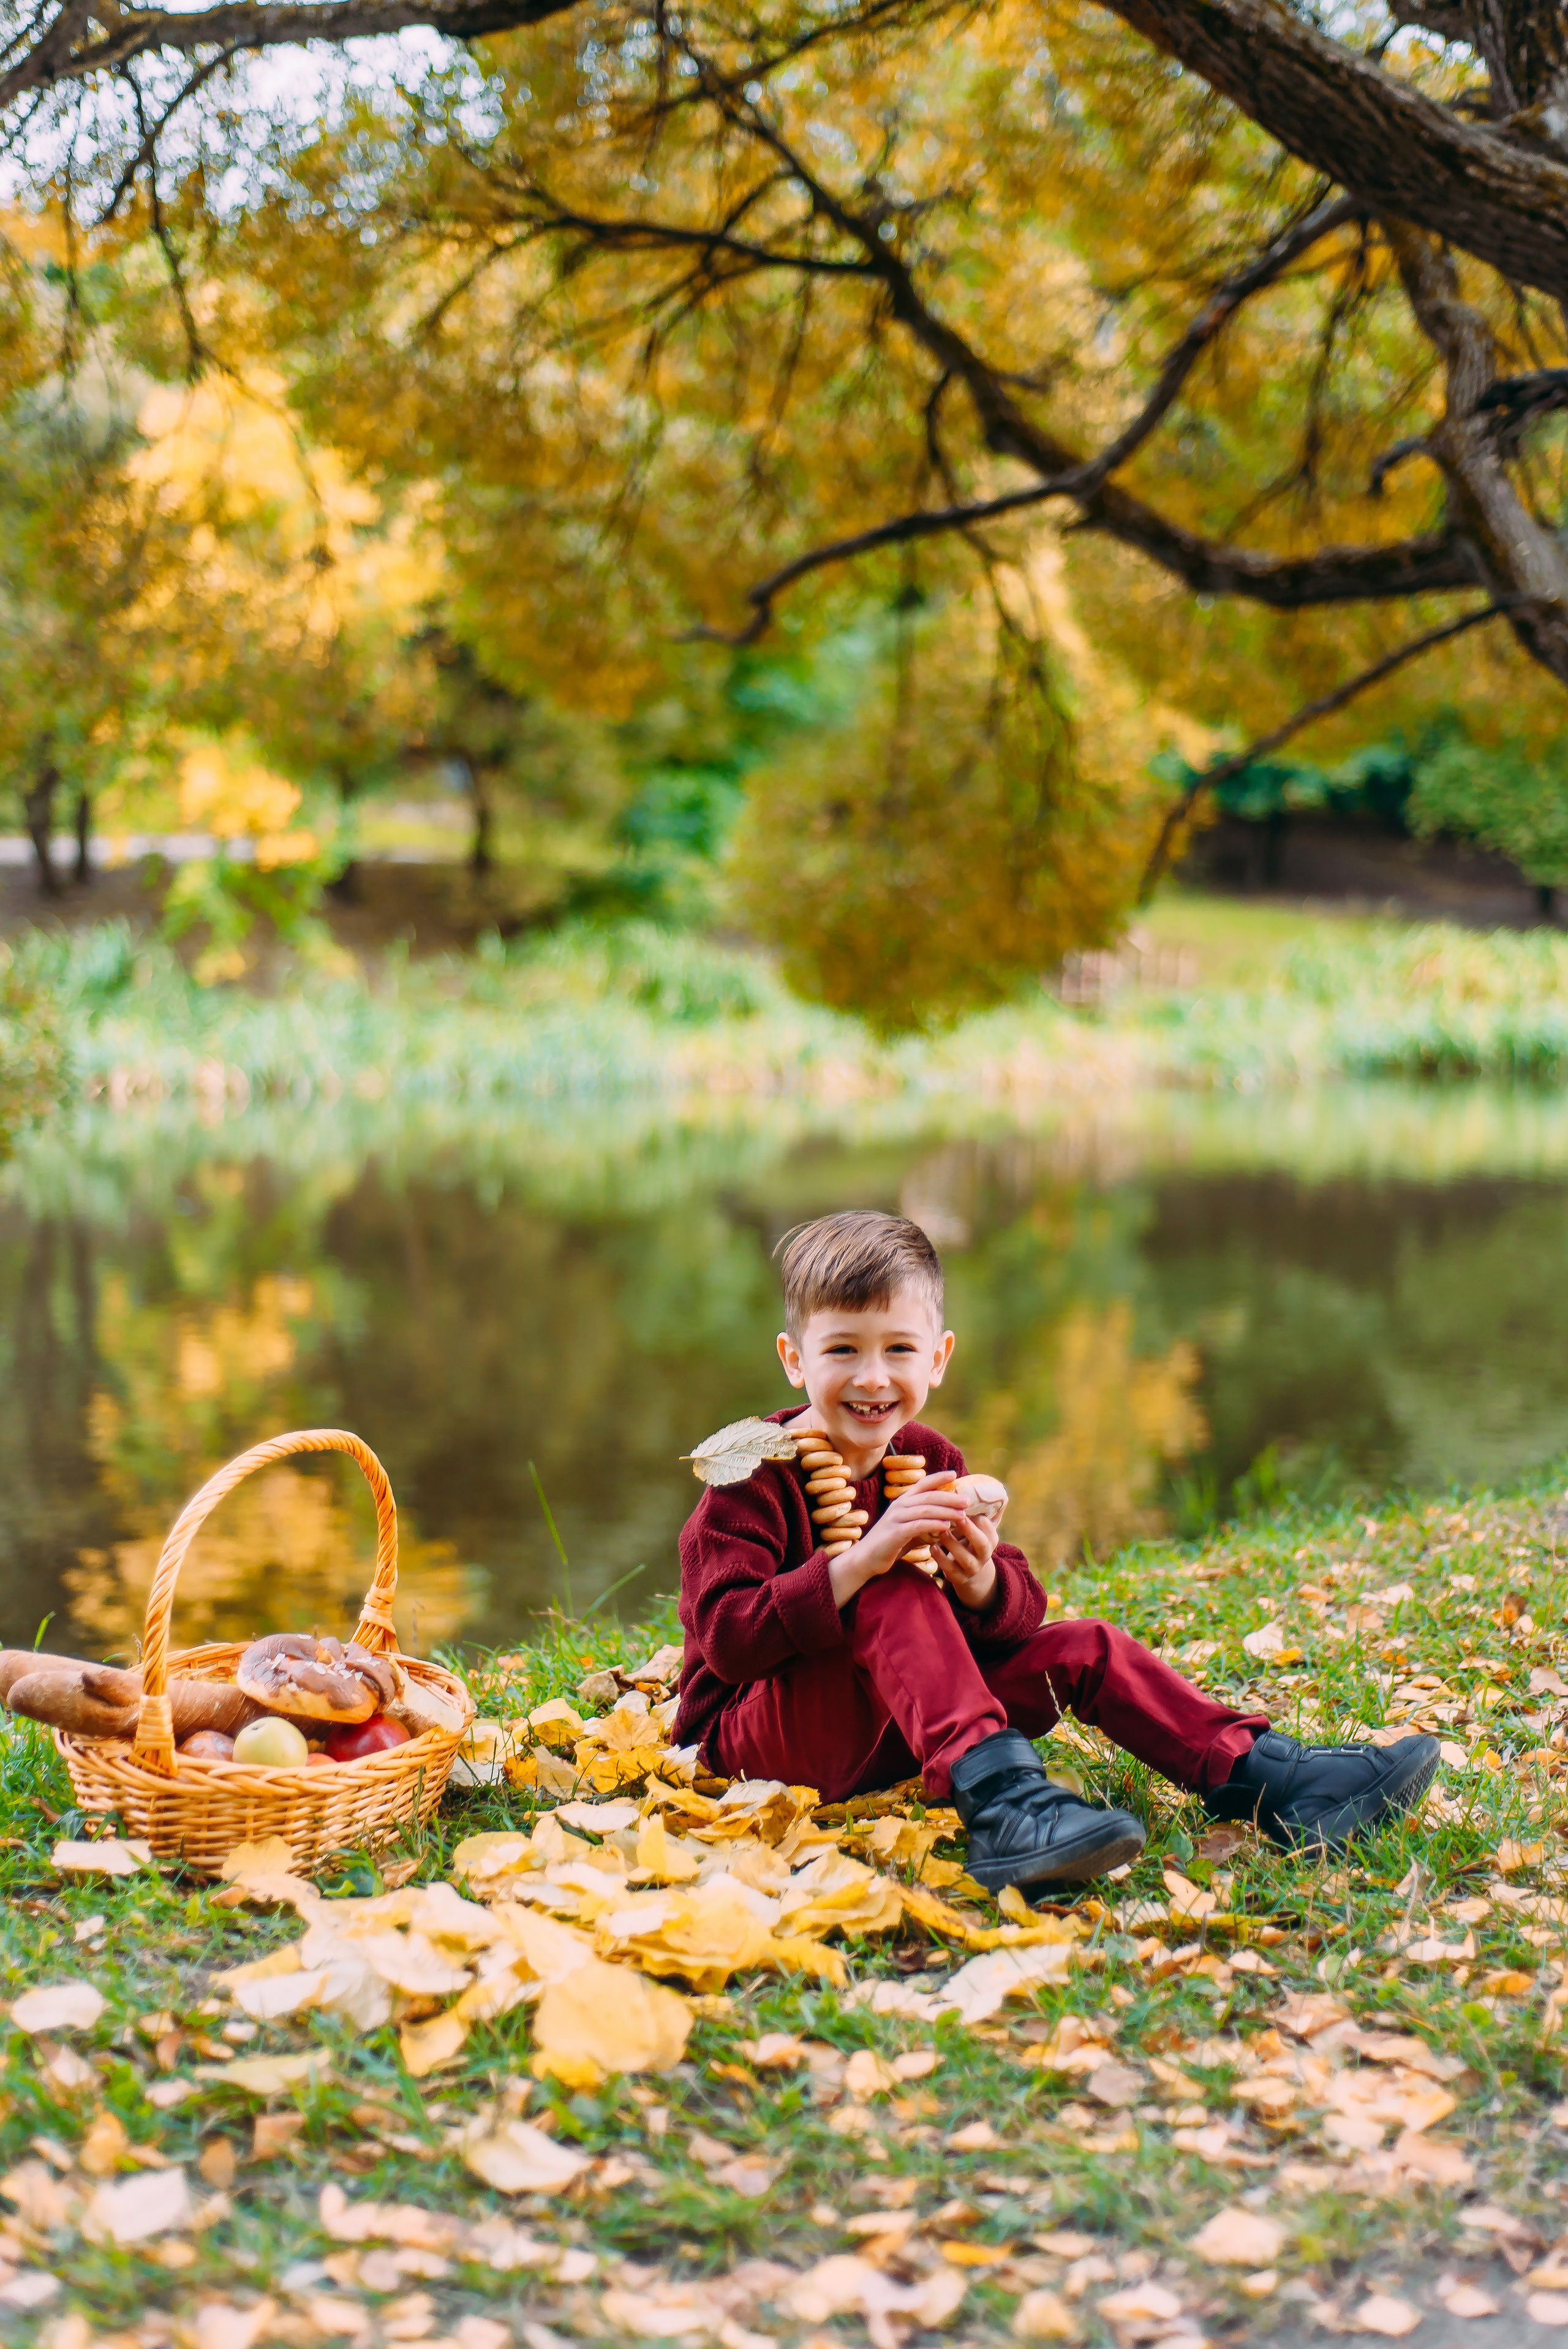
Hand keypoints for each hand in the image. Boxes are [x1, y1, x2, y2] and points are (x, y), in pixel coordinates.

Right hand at [827, 1472, 971, 1609]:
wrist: (866, 1559)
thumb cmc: (890, 1544)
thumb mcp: (909, 1529)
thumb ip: (924, 1522)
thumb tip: (947, 1520)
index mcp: (902, 1502)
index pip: (922, 1484)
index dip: (938, 1478)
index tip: (954, 1474)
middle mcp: (899, 1506)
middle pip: (928, 1496)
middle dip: (950, 1497)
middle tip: (967, 1501)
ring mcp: (896, 1518)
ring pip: (925, 1509)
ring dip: (946, 1511)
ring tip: (962, 1514)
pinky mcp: (895, 1533)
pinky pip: (917, 1525)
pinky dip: (933, 1524)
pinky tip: (946, 1526)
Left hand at [932, 1509, 999, 1612]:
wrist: (967, 1570)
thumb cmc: (967, 1539)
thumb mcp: (974, 1528)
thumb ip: (972, 1511)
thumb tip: (961, 1482)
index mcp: (991, 1538)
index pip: (986, 1525)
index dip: (974, 1515)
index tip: (961, 1504)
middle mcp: (985, 1554)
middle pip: (981, 1542)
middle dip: (968, 1529)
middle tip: (956, 1516)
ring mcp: (973, 1568)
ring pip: (964, 1557)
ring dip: (951, 1543)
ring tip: (940, 1531)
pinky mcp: (959, 1578)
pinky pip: (950, 1569)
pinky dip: (940, 1557)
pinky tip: (931, 1546)